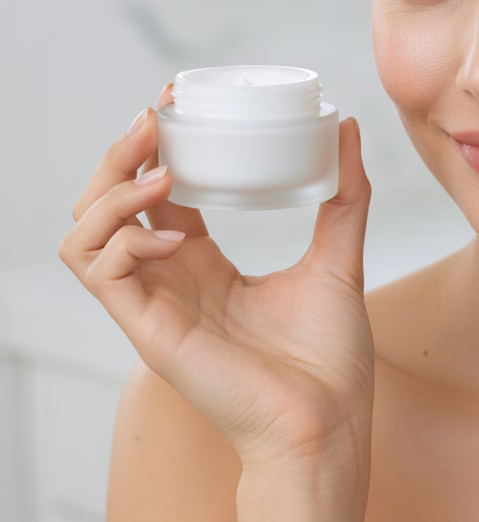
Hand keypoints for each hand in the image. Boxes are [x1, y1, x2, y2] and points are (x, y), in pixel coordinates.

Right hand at [58, 83, 375, 476]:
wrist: (328, 422)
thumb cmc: (329, 358)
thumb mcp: (339, 257)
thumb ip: (344, 195)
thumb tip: (349, 130)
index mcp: (206, 265)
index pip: (159, 194)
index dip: (156, 147)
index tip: (174, 100)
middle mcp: (172, 280)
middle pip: (110, 204)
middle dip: (121, 155)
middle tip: (155, 119)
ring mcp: (154, 305)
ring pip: (86, 234)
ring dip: (111, 193)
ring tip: (161, 175)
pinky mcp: (148, 332)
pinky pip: (100, 274)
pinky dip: (123, 243)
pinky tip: (169, 238)